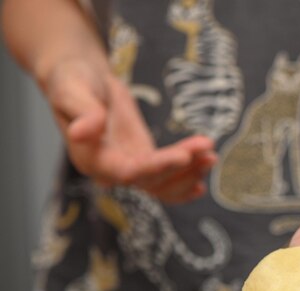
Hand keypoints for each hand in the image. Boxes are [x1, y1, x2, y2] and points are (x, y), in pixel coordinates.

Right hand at [44, 59, 215, 202]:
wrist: (84, 81)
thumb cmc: (73, 81)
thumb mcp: (72, 88)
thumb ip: (81, 111)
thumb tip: (82, 132)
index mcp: (91, 158)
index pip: (128, 172)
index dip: (158, 167)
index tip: (184, 155)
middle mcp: (111, 170)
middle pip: (152, 181)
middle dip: (183, 168)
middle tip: (209, 151)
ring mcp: (129, 168)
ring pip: (163, 185)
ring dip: (190, 174)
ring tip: (212, 156)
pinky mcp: (143, 162)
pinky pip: (166, 180)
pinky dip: (185, 180)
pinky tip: (203, 177)